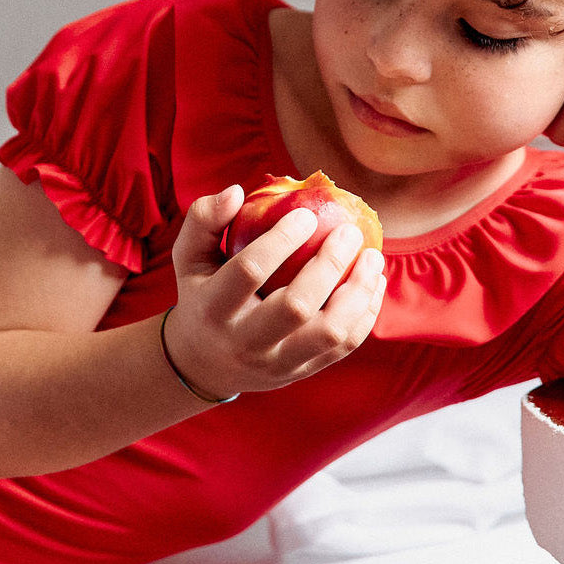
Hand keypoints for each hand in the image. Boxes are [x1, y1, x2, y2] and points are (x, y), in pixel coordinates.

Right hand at [164, 186, 386, 399]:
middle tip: (350, 231)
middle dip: (330, 264)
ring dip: (359, 292)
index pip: (250, 271)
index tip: (307, 213)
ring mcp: (276, 364)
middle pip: (296, 308)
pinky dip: (366, 314)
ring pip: (330, 333)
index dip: (281, 239)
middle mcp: (244, 342)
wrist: (203, 363)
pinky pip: (343, 347)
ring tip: (373, 257)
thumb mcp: (188, 257)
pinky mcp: (300, 373)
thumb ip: (204, 219)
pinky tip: (374, 283)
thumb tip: (236, 191)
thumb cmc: (200, 294)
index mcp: (213, 309)